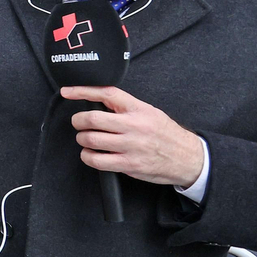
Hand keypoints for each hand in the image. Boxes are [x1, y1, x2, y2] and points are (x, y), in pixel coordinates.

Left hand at [61, 86, 205, 186]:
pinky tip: (91, 154)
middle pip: (92, 119)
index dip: (82, 91)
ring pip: (91, 140)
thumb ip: (126, 108)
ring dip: (82, 139)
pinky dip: (88, 157)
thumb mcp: (150, 113)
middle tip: (78, 123)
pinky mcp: (129, 165)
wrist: (189, 158)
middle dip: (78, 121)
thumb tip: (97, 103)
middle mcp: (134, 126)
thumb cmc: (166, 135)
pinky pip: (97, 161)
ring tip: (86, 139)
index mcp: (139, 109)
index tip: (67, 92)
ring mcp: (131, 146)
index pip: (106, 93)